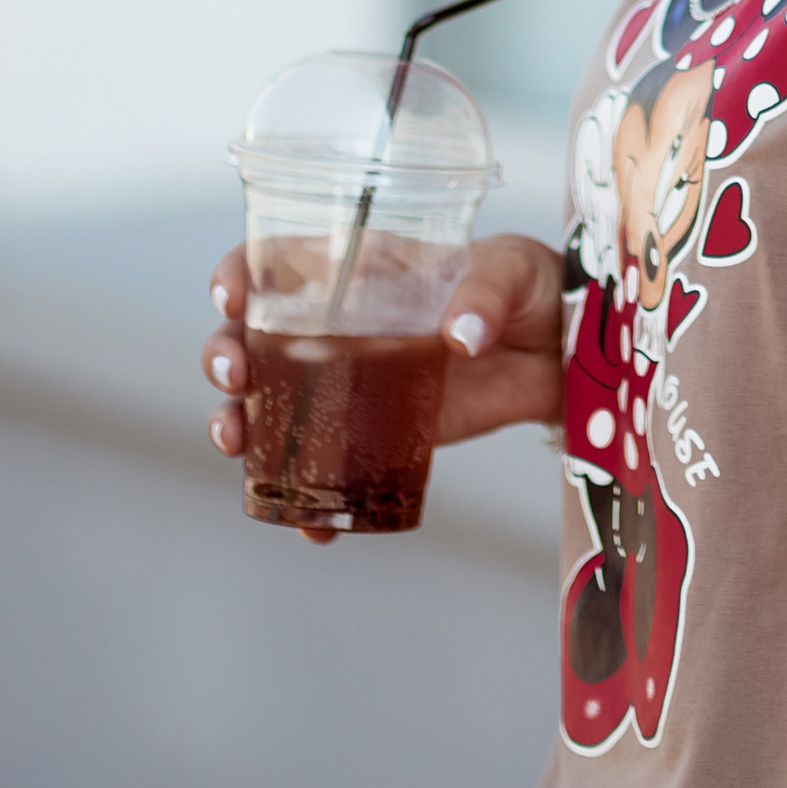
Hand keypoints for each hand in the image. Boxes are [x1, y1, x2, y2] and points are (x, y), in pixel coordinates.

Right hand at [203, 233, 566, 539]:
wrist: (561, 351)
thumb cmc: (530, 285)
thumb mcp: (513, 271)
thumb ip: (485, 293)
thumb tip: (459, 336)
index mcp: (362, 268)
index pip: (282, 261)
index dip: (243, 272)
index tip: (231, 293)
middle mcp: (341, 323)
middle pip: (254, 336)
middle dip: (225, 354)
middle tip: (234, 376)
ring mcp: (353, 382)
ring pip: (271, 404)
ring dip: (238, 423)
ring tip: (236, 443)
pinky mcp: (379, 432)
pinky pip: (327, 467)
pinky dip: (307, 502)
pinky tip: (307, 526)